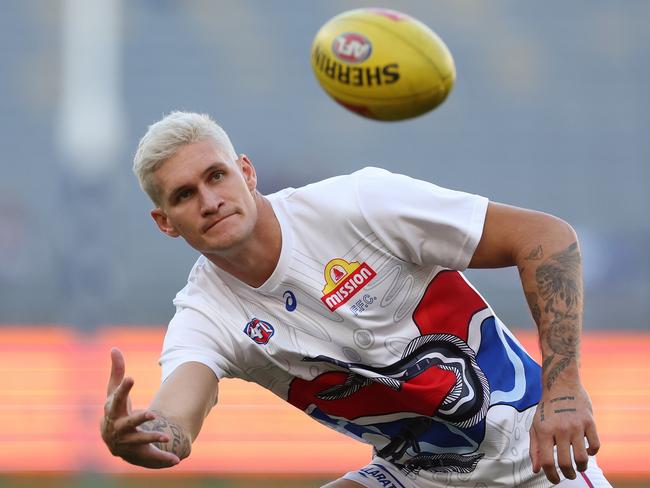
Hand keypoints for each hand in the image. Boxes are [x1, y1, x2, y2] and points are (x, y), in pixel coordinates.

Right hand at [100, 348, 180, 467]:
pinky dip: (163, 459)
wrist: (110, 438)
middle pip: (129, 423)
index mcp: (113, 411)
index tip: (131, 377)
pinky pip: (150, 457)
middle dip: (139, 419)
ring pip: (140, 441)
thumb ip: (117, 371)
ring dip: (152, 438)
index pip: (117, 398)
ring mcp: (127, 442)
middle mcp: (118, 428)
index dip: (124, 389)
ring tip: (167, 436)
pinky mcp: (138, 453)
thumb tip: (114, 347)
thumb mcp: (114, 390)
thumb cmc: (114, 409)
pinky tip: (176, 460)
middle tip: (151, 413)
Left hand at [529, 383, 599, 483]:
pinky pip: (595, 445)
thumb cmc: (547, 408)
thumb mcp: (535, 425)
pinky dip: (592, 453)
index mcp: (544, 430)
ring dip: (581, 468)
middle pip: (565, 462)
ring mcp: (576, 425)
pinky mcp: (589, 421)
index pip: (547, 461)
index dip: (551, 475)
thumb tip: (536, 470)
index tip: (555, 479)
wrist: (561, 384)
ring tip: (578, 467)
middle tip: (568, 475)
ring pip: (582, 458)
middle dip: (567, 474)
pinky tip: (586, 450)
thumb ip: (534, 448)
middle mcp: (560, 429)